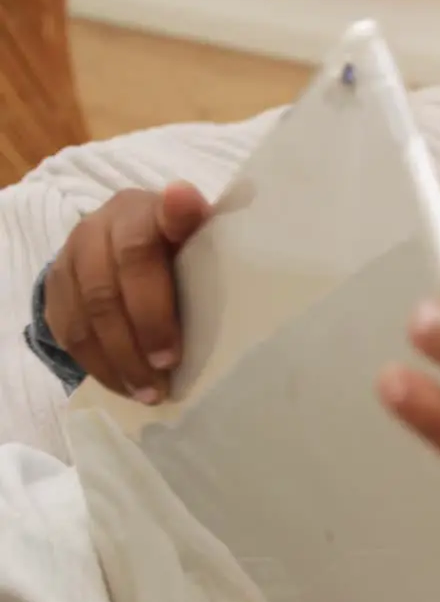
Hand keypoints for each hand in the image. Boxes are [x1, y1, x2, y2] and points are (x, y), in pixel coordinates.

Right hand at [44, 182, 210, 402]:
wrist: (117, 245)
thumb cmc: (176, 249)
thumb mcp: (199, 239)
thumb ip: (209, 238)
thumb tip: (224, 221)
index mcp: (147, 209)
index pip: (162, 214)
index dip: (176, 219)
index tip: (187, 213)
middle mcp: (101, 226)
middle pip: (117, 280)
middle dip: (145, 328)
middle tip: (169, 367)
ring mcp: (70, 257)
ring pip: (88, 313)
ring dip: (121, 360)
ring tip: (150, 392)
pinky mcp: (54, 288)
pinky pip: (69, 333)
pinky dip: (99, 365)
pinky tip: (126, 386)